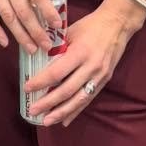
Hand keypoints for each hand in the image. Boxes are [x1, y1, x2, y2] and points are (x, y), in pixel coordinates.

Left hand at [24, 0, 145, 126]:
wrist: (118, 24)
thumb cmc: (90, 26)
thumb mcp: (70, 32)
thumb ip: (56, 48)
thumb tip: (37, 62)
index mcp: (80, 52)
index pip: (57, 72)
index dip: (41, 82)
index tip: (26, 88)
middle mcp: (91, 67)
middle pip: (67, 90)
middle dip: (48, 103)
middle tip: (32, 110)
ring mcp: (100, 76)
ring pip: (79, 99)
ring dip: (61, 112)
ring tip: (46, 121)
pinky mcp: (104, 81)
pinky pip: (88, 99)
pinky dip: (76, 111)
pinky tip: (65, 120)